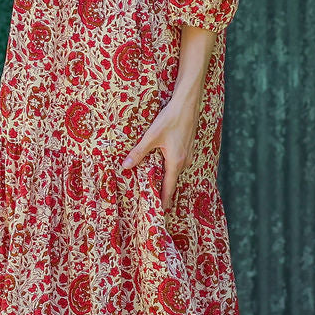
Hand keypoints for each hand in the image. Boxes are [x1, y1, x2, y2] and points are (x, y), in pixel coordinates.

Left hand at [120, 92, 201, 209]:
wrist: (187, 103)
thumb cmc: (170, 119)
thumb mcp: (151, 136)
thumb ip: (139, 153)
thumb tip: (125, 166)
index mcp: (176, 162)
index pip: (169, 187)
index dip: (164, 200)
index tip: (161, 211)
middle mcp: (185, 161)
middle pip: (173, 181)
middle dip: (165, 191)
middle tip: (156, 202)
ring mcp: (189, 154)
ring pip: (176, 171)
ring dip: (168, 178)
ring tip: (159, 186)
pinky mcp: (189, 146)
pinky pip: (180, 163)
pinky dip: (172, 168)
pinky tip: (165, 165)